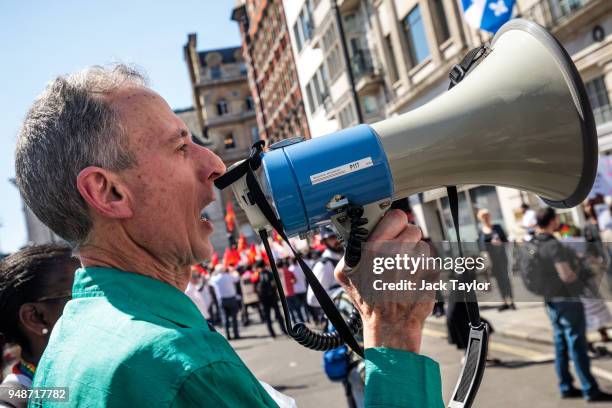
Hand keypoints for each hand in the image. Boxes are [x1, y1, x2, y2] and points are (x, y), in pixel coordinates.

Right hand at [335, 210, 434, 352]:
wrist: (390, 326)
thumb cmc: (368, 301)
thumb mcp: (346, 273)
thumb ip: (352, 248)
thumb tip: (359, 230)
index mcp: (373, 248)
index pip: (395, 216)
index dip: (393, 223)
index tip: (391, 229)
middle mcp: (396, 253)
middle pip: (412, 228)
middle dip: (406, 238)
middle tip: (397, 252)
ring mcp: (415, 264)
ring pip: (421, 245)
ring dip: (414, 255)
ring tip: (402, 271)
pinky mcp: (430, 275)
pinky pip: (430, 262)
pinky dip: (423, 269)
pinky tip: (411, 280)